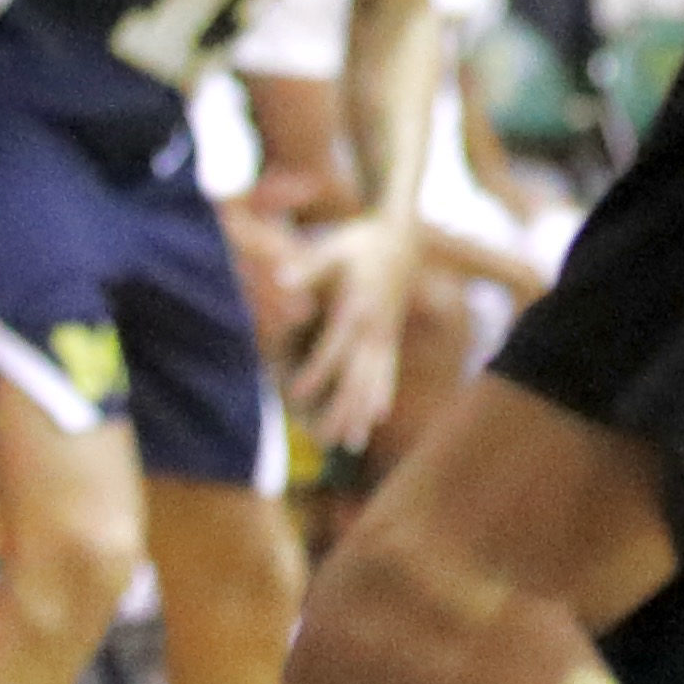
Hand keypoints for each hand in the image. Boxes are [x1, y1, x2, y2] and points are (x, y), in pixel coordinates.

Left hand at [271, 215, 416, 452]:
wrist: (403, 238)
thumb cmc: (361, 242)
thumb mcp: (335, 247)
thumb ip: (308, 267)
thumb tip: (281, 280)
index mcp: (360, 306)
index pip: (336, 346)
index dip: (318, 371)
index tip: (295, 395)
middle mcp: (376, 327)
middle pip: (359, 375)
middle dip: (343, 408)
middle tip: (324, 441)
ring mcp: (386, 334)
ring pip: (375, 381)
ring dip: (361, 413)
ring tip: (350, 445)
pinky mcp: (391, 337)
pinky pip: (388, 373)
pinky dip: (381, 397)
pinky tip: (376, 420)